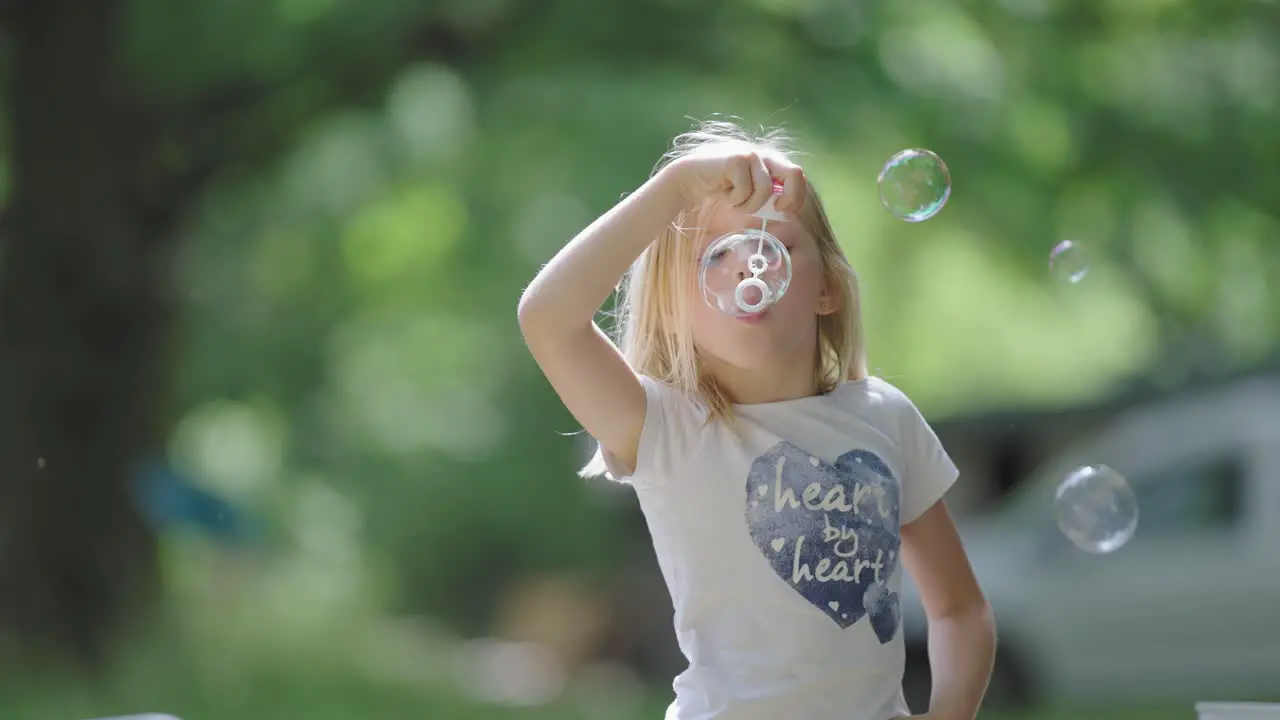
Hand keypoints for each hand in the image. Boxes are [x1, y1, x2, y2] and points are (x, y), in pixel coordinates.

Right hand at [661, 144, 806, 215]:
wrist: (690, 178)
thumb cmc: (721, 187)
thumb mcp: (750, 191)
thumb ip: (768, 192)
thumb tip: (787, 209)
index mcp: (770, 160)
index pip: (797, 175)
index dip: (796, 196)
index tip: (783, 209)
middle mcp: (764, 154)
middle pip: (795, 173)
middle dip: (791, 197)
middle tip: (777, 209)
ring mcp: (750, 154)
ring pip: (766, 189)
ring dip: (751, 205)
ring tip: (736, 203)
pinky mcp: (736, 159)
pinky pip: (746, 190)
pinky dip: (736, 200)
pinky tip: (725, 193)